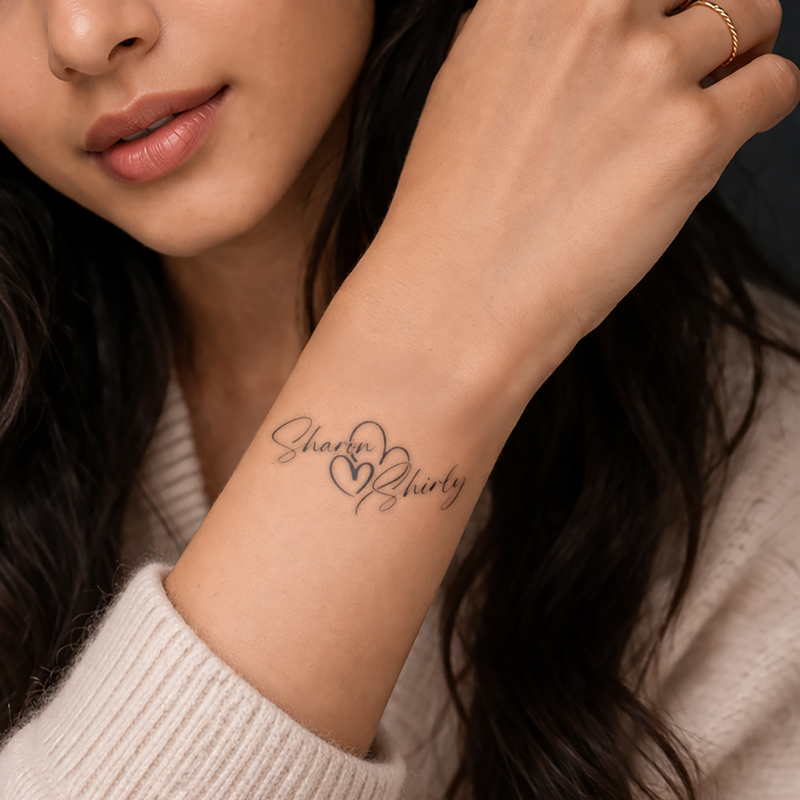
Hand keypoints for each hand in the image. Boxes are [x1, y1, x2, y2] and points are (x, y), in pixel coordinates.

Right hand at [368, 0, 797, 401]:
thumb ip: (528, 38)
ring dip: (742, 51)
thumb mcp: (465, 88)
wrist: (460, 295)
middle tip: (698, 55)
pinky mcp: (696, 134)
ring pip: (753, 14)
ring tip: (720, 90)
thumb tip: (577, 23)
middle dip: (703, 12)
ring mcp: (649, 68)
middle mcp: (594, 7)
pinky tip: (728, 133)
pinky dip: (765, 102)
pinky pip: (777, 84)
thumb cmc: (452, 210)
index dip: (648, 0)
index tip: (654, 19)